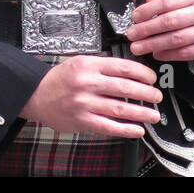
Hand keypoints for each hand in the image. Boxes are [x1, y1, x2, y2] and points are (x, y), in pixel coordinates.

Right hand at [19, 55, 161, 136]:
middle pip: (124, 88)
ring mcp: (85, 103)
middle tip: (157, 96)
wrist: (36, 94)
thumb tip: (130, 72)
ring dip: (140, 113)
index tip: (151, 78)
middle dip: (146, 93)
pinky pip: (108, 126)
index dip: (142, 73)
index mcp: (89, 65)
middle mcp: (88, 83)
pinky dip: (125, 129)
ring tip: (153, 115)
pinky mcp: (82, 120)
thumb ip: (102, 66)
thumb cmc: (59, 79)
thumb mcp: (79, 62)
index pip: (123, 67)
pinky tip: (137, 130)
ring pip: (119, 108)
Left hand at [126, 0, 193, 61]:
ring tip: (139, 47)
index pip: (167, 2)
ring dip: (154, 45)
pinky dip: (168, 55)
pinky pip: (186, 53)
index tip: (135, 17)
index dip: (148, 10)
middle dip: (147, 30)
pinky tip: (157, 53)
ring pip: (177, 39)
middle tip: (132, 35)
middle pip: (170, 22)